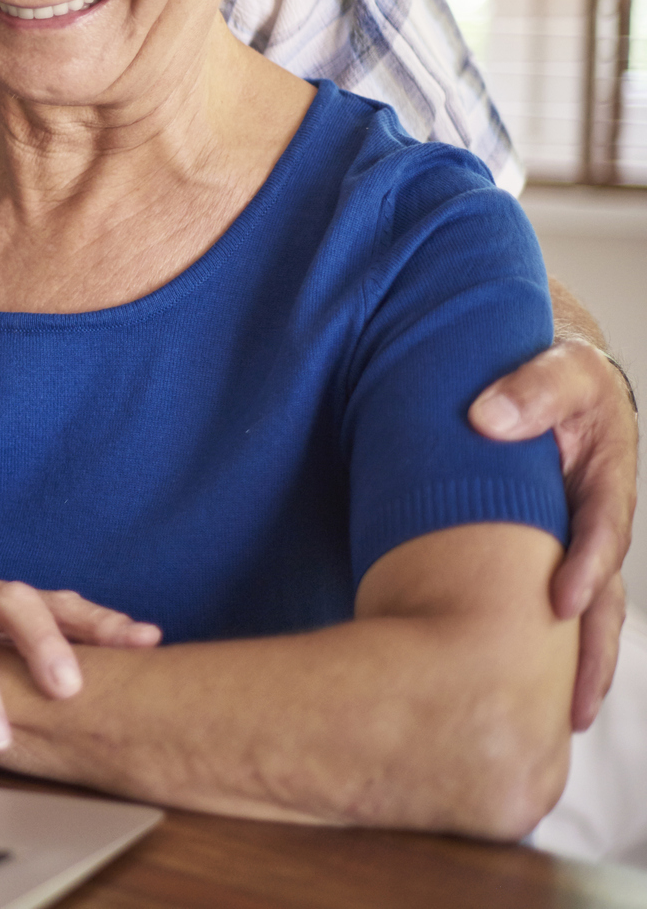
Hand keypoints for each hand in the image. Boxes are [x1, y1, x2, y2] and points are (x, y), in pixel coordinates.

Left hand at [469, 335, 638, 728]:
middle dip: (592, 652)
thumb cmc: (552, 374)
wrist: (542, 379)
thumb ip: (530, 388)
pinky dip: (543, 648)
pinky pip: (545, 606)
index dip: (586, 569)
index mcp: (604, 479)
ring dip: (574, 668)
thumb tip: (487, 417)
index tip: (561, 603)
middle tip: (574, 706)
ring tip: (561, 722)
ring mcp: (573, 544)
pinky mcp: (546, 556)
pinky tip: (525, 692)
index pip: (602, 530)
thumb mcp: (554, 368)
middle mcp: (595, 522)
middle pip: (603, 597)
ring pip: (583, 616)